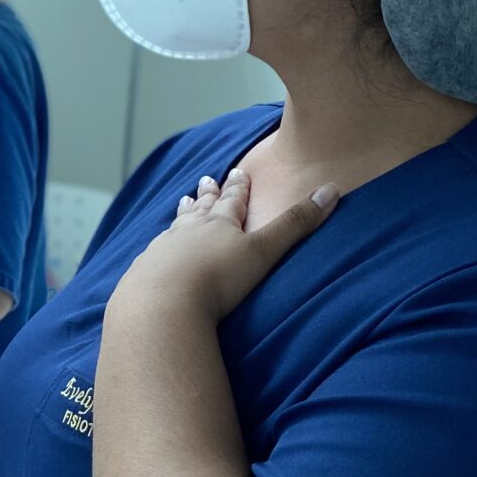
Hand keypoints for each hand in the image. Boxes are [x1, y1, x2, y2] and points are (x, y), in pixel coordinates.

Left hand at [115, 168, 338, 322]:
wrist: (161, 304)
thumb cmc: (217, 278)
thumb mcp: (263, 251)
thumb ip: (295, 224)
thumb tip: (332, 190)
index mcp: (219, 224)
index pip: (232, 200)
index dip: (238, 187)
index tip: (238, 172)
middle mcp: (188, 231)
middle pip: (201, 208)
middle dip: (208, 195)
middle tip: (206, 179)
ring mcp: (163, 250)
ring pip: (176, 227)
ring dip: (183, 215)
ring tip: (183, 203)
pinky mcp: (144, 272)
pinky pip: (154, 254)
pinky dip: (159, 248)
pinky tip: (156, 251)